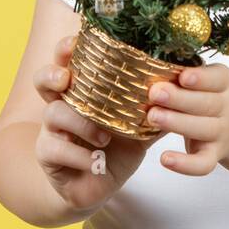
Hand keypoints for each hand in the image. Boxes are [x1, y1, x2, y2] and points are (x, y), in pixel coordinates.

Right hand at [34, 35, 169, 215]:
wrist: (98, 186)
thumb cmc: (118, 148)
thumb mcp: (139, 125)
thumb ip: (155, 106)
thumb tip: (183, 84)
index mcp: (83, 90)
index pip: (69, 60)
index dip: (67, 48)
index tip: (76, 42)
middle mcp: (62, 104)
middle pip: (44, 79)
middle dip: (53, 73)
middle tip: (66, 78)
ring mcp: (51, 130)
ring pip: (53, 114)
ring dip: (81, 123)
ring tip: (105, 137)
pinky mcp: (48, 156)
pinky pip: (54, 149)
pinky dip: (79, 156)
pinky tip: (96, 162)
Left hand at [143, 61, 228, 175]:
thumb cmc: (207, 97)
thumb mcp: (204, 82)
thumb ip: (183, 76)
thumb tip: (146, 68)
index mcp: (224, 82)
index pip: (216, 78)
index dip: (200, 78)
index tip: (182, 76)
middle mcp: (227, 107)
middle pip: (207, 103)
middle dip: (179, 98)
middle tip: (155, 93)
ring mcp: (222, 133)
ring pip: (203, 129)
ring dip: (177, 123)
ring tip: (152, 116)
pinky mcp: (214, 155)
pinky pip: (203, 164)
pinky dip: (185, 164)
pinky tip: (165, 159)